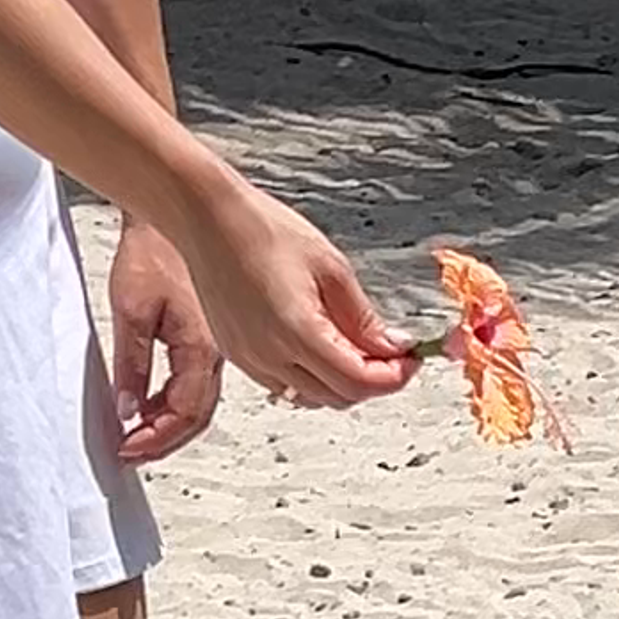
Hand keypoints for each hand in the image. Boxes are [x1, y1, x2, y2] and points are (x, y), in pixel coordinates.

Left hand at [104, 219, 227, 463]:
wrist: (177, 215)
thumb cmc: (153, 251)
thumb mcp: (131, 310)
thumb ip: (131, 366)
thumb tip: (129, 409)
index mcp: (201, 349)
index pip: (183, 414)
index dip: (154, 440)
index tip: (127, 450)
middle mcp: (218, 353)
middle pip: (198, 417)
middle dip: (164, 441)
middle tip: (132, 453)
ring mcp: (220, 346)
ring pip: (200, 403)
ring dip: (171, 424)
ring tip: (140, 434)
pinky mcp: (212, 336)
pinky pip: (200, 383)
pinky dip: (177, 402)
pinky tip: (156, 404)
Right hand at [184, 178, 417, 412]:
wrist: (208, 219)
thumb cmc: (264, 230)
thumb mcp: (331, 268)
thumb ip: (363, 318)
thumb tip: (394, 348)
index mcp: (296, 332)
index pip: (359, 382)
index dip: (394, 378)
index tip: (411, 360)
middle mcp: (269, 356)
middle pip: (339, 397)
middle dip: (373, 382)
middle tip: (392, 354)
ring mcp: (250, 360)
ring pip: (312, 398)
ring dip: (342, 383)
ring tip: (358, 347)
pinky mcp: (238, 356)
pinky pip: (285, 386)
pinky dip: (312, 378)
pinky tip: (322, 345)